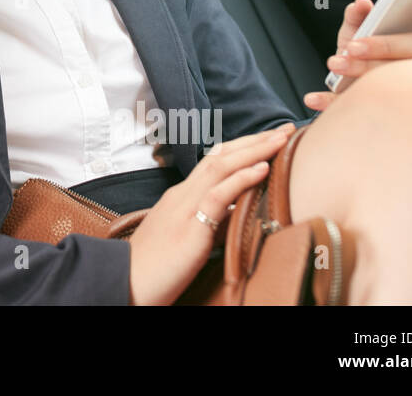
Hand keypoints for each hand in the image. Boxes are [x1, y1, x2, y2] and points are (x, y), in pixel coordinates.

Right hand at [127, 124, 295, 304]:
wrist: (126, 282)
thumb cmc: (154, 268)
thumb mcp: (187, 240)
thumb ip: (210, 224)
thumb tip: (236, 216)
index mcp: (180, 197)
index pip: (214, 162)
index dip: (242, 148)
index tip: (269, 139)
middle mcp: (182, 195)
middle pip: (219, 157)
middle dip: (254, 141)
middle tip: (285, 129)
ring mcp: (184, 208)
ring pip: (220, 168)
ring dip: (253, 151)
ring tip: (280, 140)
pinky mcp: (190, 228)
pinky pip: (217, 196)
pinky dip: (241, 179)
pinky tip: (262, 168)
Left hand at [304, 0, 411, 112]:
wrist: (350, 89)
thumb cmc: (363, 54)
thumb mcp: (358, 31)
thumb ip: (358, 16)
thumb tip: (361, 4)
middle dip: (386, 45)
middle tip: (354, 47)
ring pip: (401, 77)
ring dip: (363, 71)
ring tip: (335, 64)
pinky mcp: (392, 111)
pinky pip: (366, 108)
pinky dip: (334, 101)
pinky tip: (314, 98)